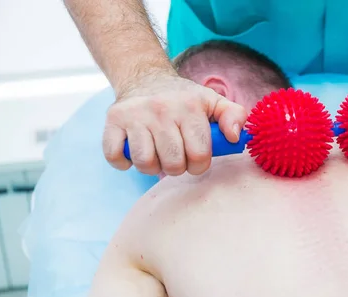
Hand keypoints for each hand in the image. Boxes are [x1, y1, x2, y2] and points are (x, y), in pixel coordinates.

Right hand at [102, 71, 247, 175]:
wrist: (145, 78)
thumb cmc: (184, 99)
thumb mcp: (213, 102)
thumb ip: (234, 116)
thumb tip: (234, 137)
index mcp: (189, 107)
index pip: (199, 154)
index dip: (199, 164)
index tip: (195, 158)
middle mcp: (161, 109)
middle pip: (173, 163)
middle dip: (177, 167)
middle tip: (176, 156)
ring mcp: (135, 115)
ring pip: (145, 162)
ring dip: (152, 166)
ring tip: (157, 154)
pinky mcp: (113, 120)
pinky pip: (115, 156)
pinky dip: (124, 162)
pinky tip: (134, 153)